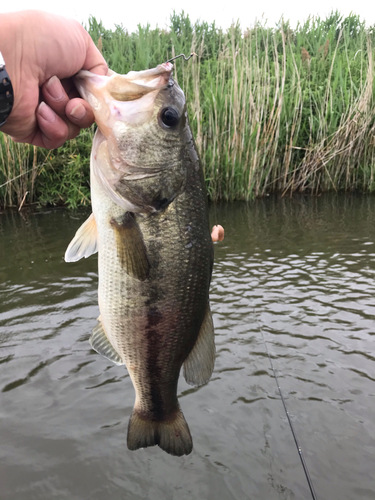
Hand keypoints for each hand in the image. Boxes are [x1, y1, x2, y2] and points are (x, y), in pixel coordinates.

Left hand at [0, 10, 107, 148]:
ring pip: (75, 126)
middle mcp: (56, 92)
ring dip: (65, 110)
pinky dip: (54, 125)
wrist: (8, 59)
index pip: (92, 92)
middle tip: (72, 99)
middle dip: (84, 107)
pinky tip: (40, 110)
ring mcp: (45, 112)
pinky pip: (58, 138)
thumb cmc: (41, 42)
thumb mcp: (80, 41)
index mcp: (66, 71)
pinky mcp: (35, 130)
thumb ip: (99, 67)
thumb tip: (101, 89)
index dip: (98, 96)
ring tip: (46, 93)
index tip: (99, 94)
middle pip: (87, 112)